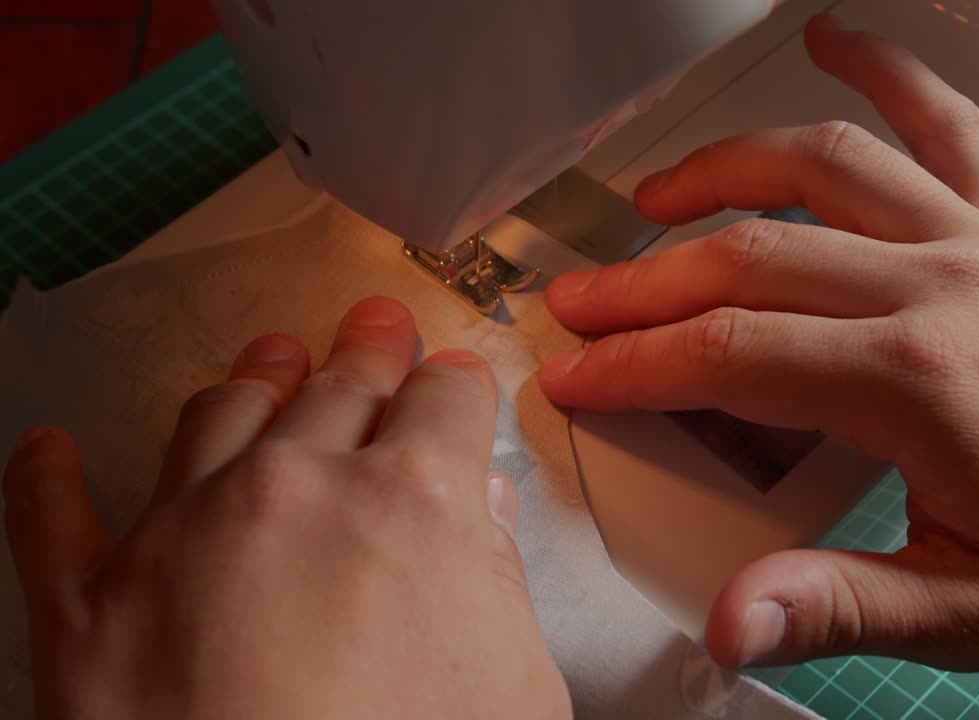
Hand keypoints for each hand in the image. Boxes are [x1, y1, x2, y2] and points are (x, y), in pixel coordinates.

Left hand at [4, 297, 568, 719]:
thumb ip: (497, 582)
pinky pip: (52, 517)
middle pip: (340, 387)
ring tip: (265, 359)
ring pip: (218, 415)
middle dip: (365, 351)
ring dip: (249, 379)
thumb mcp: (517, 689)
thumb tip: (482, 515)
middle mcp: (293, 488)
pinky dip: (48, 478)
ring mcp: (180, 534)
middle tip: (372, 326)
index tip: (456, 377)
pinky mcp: (84, 604)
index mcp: (412, 501)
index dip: (458, 385)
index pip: (448, 402)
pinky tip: (48, 449)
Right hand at [537, 16, 978, 671]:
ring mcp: (978, 241)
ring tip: (655, 195)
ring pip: (821, 167)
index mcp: (916, 382)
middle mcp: (939, 288)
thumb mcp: (973, 613)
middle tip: (579, 299)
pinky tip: (837, 38)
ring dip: (722, 171)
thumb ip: (840, 608)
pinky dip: (885, 70)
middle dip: (644, 281)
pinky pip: (944, 122)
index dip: (635, 364)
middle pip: (749, 258)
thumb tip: (733, 622)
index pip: (730, 356)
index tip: (578, 373)